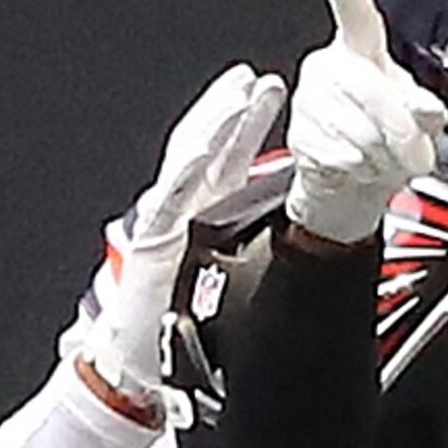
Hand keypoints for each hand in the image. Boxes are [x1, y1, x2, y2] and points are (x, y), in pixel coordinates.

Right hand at [69, 63, 288, 413]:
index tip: (276, 93)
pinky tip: (204, 147)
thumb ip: (260, 254)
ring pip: (189, 161)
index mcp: (208, 216)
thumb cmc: (182, 328)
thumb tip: (310, 240)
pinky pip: (168, 200)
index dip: (251, 126)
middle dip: (235, 112)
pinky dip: (185, 171)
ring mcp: (165, 222)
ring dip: (214, 126)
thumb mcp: (233, 281)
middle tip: (263, 81)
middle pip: (211, 149)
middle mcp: (185, 211)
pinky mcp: (149, 242)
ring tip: (237, 94)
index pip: (231, 159)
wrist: (137, 365)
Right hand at [285, 0, 445, 245]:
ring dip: (383, 157)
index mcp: (362, 50)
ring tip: (383, 158)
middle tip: (415, 153)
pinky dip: (362, 172)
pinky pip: (341, 155)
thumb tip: (426, 108)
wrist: (356, 185)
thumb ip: (426, 109)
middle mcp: (330, 68)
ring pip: (358, 131)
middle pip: (370, 91)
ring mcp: (310, 100)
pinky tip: (361, 167)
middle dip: (400, 129)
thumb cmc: (390, 140)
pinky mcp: (299, 134)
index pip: (356, 12)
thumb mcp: (422, 120)